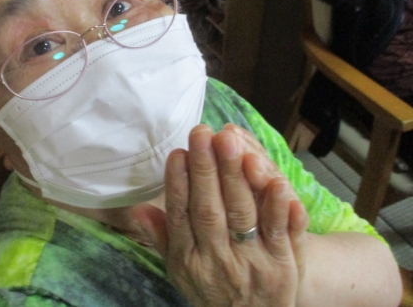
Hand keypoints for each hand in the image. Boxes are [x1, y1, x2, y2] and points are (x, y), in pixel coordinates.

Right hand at [133, 124, 308, 306]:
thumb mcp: (179, 271)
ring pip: (244, 216)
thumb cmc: (211, 289)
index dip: (177, 185)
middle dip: (206, 170)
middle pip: (210, 211)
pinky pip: (283, 234)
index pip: (181, 217)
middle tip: (203, 133)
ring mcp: (253, 263)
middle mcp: (218, 260)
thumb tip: (138, 208)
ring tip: (231, 142)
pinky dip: (279, 207)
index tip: (177, 153)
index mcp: (189, 260)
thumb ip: (162, 238)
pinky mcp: (285, 265)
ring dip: (237, 177)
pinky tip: (276, 179)